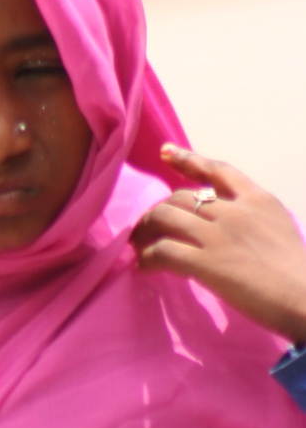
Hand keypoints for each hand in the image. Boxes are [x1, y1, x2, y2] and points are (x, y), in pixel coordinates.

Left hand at [132, 145, 305, 345]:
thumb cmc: (297, 274)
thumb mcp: (279, 229)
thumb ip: (252, 218)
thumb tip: (222, 223)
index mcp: (257, 200)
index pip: (217, 170)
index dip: (188, 159)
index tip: (166, 152)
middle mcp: (235, 210)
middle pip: (180, 197)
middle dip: (156, 211)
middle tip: (145, 228)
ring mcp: (218, 235)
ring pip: (164, 217)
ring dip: (144, 230)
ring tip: (138, 245)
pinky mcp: (206, 262)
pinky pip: (162, 250)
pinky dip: (147, 257)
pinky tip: (145, 267)